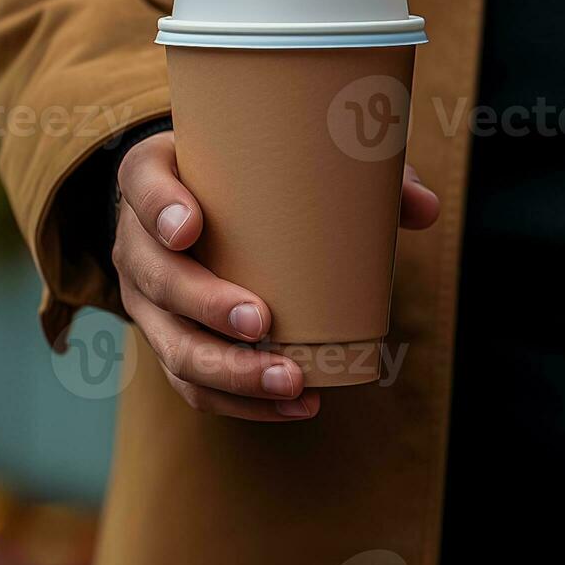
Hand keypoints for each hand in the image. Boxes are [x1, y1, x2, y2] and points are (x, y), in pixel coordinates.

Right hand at [113, 131, 438, 421]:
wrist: (191, 210)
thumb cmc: (243, 178)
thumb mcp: (278, 159)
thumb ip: (353, 175)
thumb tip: (426, 208)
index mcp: (154, 178)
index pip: (141, 184)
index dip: (159, 208)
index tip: (192, 227)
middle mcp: (138, 242)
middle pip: (157, 279)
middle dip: (206, 306)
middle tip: (263, 321)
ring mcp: (148, 300)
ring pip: (173, 346)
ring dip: (229, 372)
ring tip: (291, 381)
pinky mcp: (170, 341)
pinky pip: (191, 383)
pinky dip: (240, 401)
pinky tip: (292, 405)